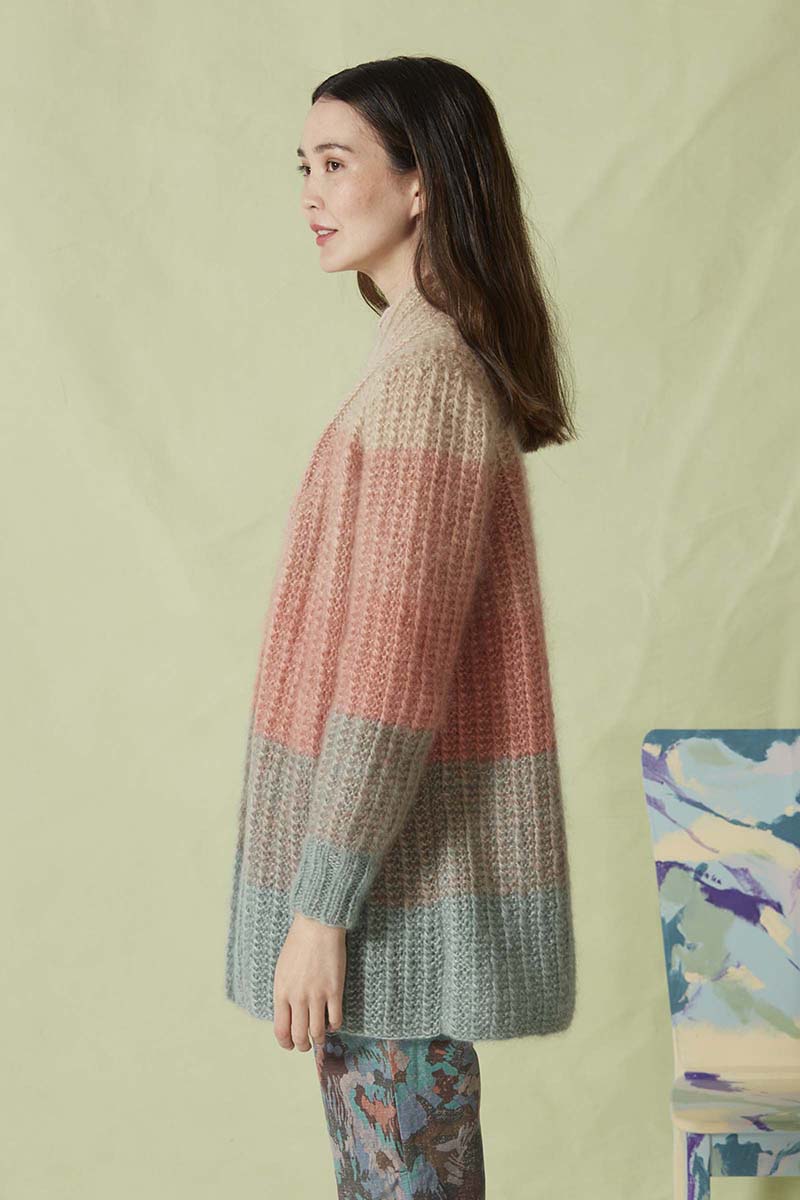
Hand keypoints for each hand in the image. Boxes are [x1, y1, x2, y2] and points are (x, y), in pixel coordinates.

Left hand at [273, 911, 345, 1050]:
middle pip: (299, 1035)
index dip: (286, 1043)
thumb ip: (283, 993)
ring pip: (317, 1032)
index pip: (280, 1030)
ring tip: (320, 1037)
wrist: (317, 925)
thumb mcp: (281, 970)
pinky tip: (333, 1023)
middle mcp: (297, 998)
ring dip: (319, 1040)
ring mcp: (317, 995)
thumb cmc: (297, 944)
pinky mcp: (335, 990)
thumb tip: (287, 1014)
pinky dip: (334, 1026)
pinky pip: (335, 1019)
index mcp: (281, 992)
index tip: (290, 1045)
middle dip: (302, 1046)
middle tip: (305, 1046)